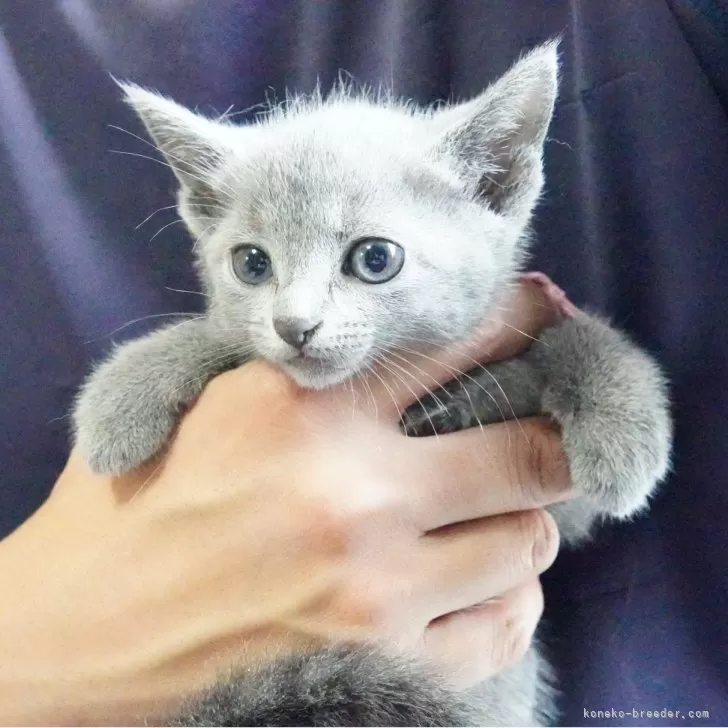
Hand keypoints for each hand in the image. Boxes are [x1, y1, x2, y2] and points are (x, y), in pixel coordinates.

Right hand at [0, 279, 572, 725]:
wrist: (83, 630)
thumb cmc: (132, 504)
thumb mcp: (198, 398)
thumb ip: (298, 369)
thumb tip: (395, 348)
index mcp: (302, 408)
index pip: (451, 348)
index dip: (513, 326)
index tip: (538, 319)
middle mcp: (353, 495)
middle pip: (526, 454)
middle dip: (551, 435)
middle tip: (547, 430)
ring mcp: (374, 590)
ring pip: (526, 543)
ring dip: (522, 521)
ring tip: (495, 513)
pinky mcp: (381, 664)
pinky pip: (503, 629)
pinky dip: (508, 598)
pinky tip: (482, 580)